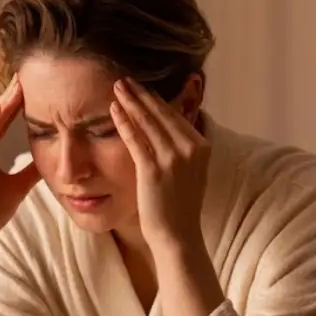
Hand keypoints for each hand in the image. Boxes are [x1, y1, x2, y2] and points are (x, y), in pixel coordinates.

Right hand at [0, 77, 40, 247]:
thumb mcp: (19, 185)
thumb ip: (31, 169)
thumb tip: (53, 159)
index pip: (2, 120)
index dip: (16, 102)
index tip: (32, 84)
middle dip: (9, 95)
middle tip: (24, 74)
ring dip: (1, 104)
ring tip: (16, 86)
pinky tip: (0, 109)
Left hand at [110, 77, 210, 250]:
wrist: (178, 236)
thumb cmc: (179, 208)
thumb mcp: (190, 172)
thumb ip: (182, 149)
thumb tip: (167, 130)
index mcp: (202, 146)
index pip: (175, 115)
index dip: (155, 100)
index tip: (141, 88)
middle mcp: (190, 148)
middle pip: (161, 113)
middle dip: (141, 94)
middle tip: (124, 79)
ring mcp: (173, 158)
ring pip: (148, 122)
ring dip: (130, 101)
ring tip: (117, 87)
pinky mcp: (153, 170)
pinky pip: (135, 139)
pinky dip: (123, 122)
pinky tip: (113, 109)